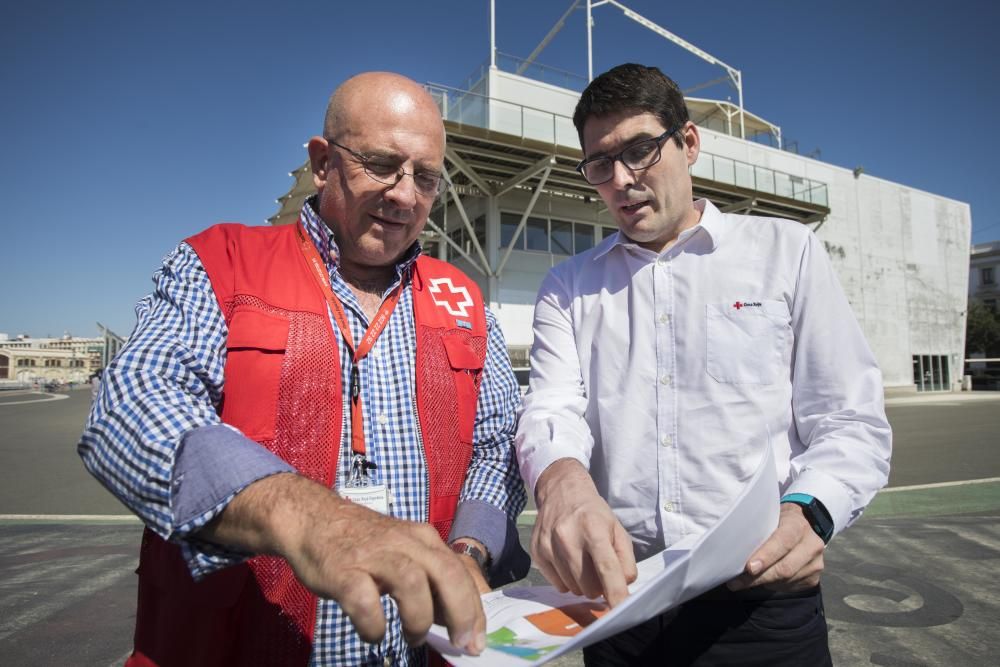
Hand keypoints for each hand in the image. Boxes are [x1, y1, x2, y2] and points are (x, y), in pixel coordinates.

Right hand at [200, 473, 485, 653]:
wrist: (313, 518)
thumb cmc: (364, 544)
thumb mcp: (405, 552)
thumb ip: (431, 579)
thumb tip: (458, 619)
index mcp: (423, 539)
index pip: (461, 572)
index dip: (475, 609)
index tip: (477, 640)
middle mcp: (404, 542)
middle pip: (446, 574)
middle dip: (462, 614)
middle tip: (461, 644)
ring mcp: (374, 555)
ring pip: (412, 583)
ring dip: (419, 618)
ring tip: (413, 636)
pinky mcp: (344, 571)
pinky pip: (365, 602)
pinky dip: (373, 625)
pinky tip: (373, 633)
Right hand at [531, 458, 636, 605]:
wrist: (562, 491)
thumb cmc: (593, 513)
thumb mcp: (616, 529)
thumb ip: (625, 559)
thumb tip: (623, 585)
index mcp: (594, 529)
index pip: (607, 569)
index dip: (616, 593)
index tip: (621, 610)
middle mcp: (568, 537)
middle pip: (589, 586)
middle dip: (598, 585)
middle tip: (598, 568)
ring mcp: (549, 545)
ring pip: (573, 589)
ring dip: (582, 583)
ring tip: (582, 561)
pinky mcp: (536, 552)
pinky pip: (557, 585)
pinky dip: (567, 579)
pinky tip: (567, 560)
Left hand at [727, 502, 824, 591]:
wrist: (805, 524)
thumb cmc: (780, 522)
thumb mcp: (771, 518)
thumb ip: (759, 531)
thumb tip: (736, 552)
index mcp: (798, 525)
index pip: (783, 542)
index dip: (766, 556)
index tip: (749, 567)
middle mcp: (812, 545)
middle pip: (785, 568)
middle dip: (759, 577)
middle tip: (737, 582)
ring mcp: (816, 563)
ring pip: (786, 580)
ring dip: (763, 583)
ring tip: (745, 581)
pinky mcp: (814, 578)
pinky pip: (790, 587)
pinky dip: (773, 585)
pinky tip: (764, 580)